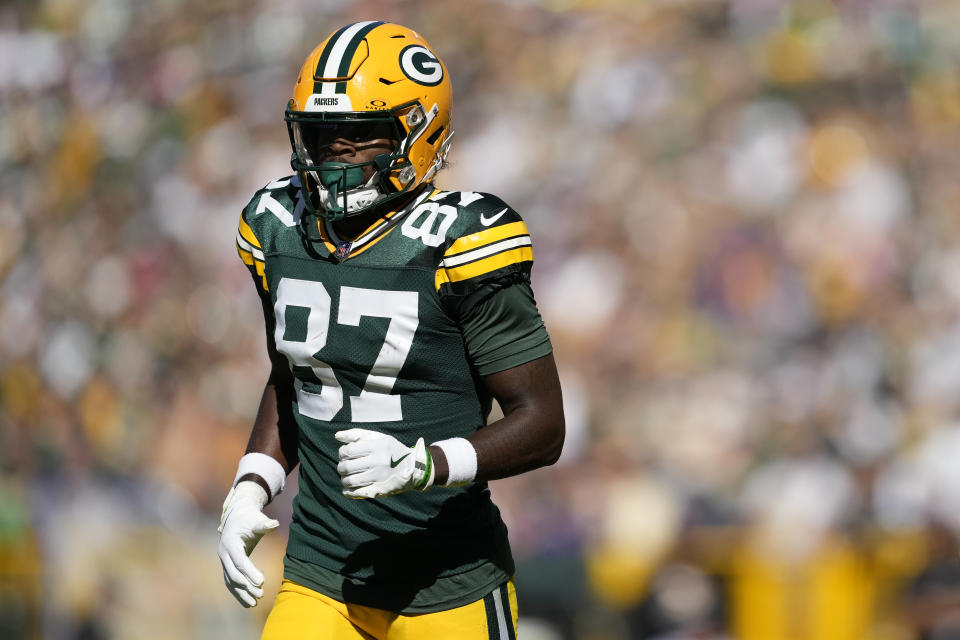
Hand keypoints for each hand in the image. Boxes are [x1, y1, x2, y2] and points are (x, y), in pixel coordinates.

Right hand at [217, 481, 278, 606]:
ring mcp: (224, 560)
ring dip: (241, 593)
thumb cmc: (249, 518)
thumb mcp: (257, 519)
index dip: (249, 572)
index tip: (262, 582)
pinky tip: (248, 602)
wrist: (237, 516)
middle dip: (246, 585)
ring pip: (230, 581)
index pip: (239, 560)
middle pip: (234, 573)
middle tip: (261, 594)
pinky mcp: (227, 566)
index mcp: (230, 542)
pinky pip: (230, 581)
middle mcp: (223, 553)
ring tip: (255, 603)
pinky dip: (238, 592)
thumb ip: (264, 524)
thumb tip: (275, 524)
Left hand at [335, 428, 433, 498]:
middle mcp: (378, 462)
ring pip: (349, 481)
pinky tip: (348, 488)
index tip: (346, 454)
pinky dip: (348, 491)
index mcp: (377, 447)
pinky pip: (356, 493)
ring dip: (344, 479)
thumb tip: (337, 435)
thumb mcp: (378, 437)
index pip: (347, 451)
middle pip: (346, 467)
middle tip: (344, 467)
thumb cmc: (392, 450)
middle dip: (341, 467)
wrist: (413, 467)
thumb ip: (357, 435)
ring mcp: (378, 477)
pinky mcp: (379, 489)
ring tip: (347, 477)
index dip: (342, 453)